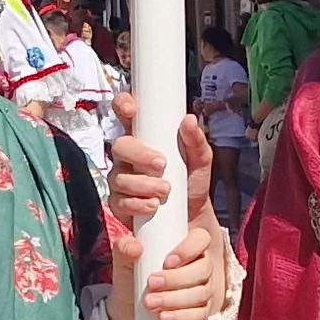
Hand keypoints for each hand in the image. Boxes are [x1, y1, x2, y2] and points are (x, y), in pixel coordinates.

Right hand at [104, 98, 215, 233]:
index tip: (131, 109)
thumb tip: (189, 120)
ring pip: (119, 177)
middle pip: (119, 146)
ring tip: (166, 191)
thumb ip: (196, 140)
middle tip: (162, 164)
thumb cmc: (191, 181)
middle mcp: (128, 155)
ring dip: (143, 184)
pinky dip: (137, 204)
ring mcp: (121, 179)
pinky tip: (152, 205)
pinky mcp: (120, 203)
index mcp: (144, 136)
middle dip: (139, 155)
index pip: (125, 113)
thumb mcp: (200, 159)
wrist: (192, 215)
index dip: (122, 105)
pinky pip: (120, 202)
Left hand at [120, 222, 228, 319]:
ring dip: (175, 299)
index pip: (201, 238)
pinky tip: (165, 318)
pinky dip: (183, 318)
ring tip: (150, 304)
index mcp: (187, 246)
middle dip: (177, 279)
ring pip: (202, 293)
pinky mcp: (201, 312)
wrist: (130, 310)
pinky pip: (201, 315)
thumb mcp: (125, 261)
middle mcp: (200, 265)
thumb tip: (135, 248)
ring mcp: (204, 289)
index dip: (189, 249)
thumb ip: (124, 248)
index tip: (167, 262)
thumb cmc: (133, 277)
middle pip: (203, 269)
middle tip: (152, 284)